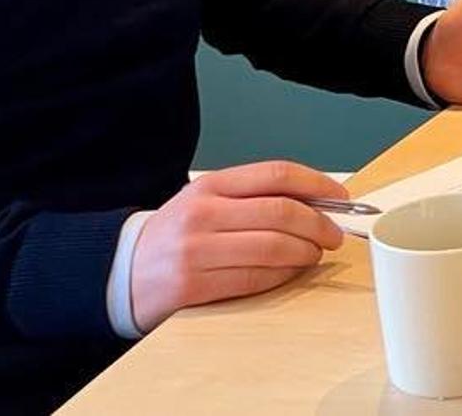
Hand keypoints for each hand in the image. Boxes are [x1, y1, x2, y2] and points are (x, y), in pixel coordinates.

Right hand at [131, 161, 346, 333]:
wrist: (121, 271)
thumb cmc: (175, 234)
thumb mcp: (207, 201)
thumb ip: (253, 197)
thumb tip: (316, 200)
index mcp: (210, 186)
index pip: (276, 174)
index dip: (317, 184)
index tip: (341, 196)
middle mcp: (203, 213)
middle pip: (281, 212)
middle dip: (319, 224)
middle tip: (334, 234)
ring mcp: (197, 250)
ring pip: (273, 248)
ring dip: (305, 253)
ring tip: (314, 254)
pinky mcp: (193, 286)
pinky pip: (255, 279)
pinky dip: (283, 276)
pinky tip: (291, 272)